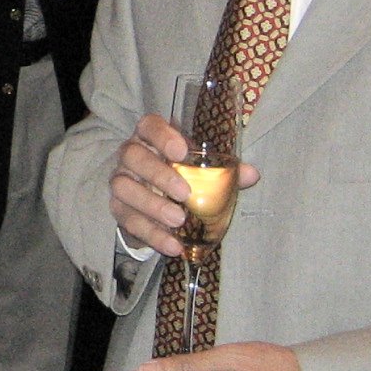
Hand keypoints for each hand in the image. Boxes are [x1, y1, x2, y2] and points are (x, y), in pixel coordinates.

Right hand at [108, 113, 259, 257]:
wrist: (155, 204)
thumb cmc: (182, 177)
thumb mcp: (201, 171)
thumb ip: (224, 172)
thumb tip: (251, 174)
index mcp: (151, 138)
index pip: (149, 126)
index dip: (162, 135)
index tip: (181, 151)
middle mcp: (131, 156)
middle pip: (133, 155)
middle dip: (158, 174)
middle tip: (184, 193)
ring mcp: (121, 181)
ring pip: (124, 187)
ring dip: (152, 205)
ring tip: (178, 220)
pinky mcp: (119, 209)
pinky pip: (129, 221)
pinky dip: (152, 234)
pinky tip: (173, 245)